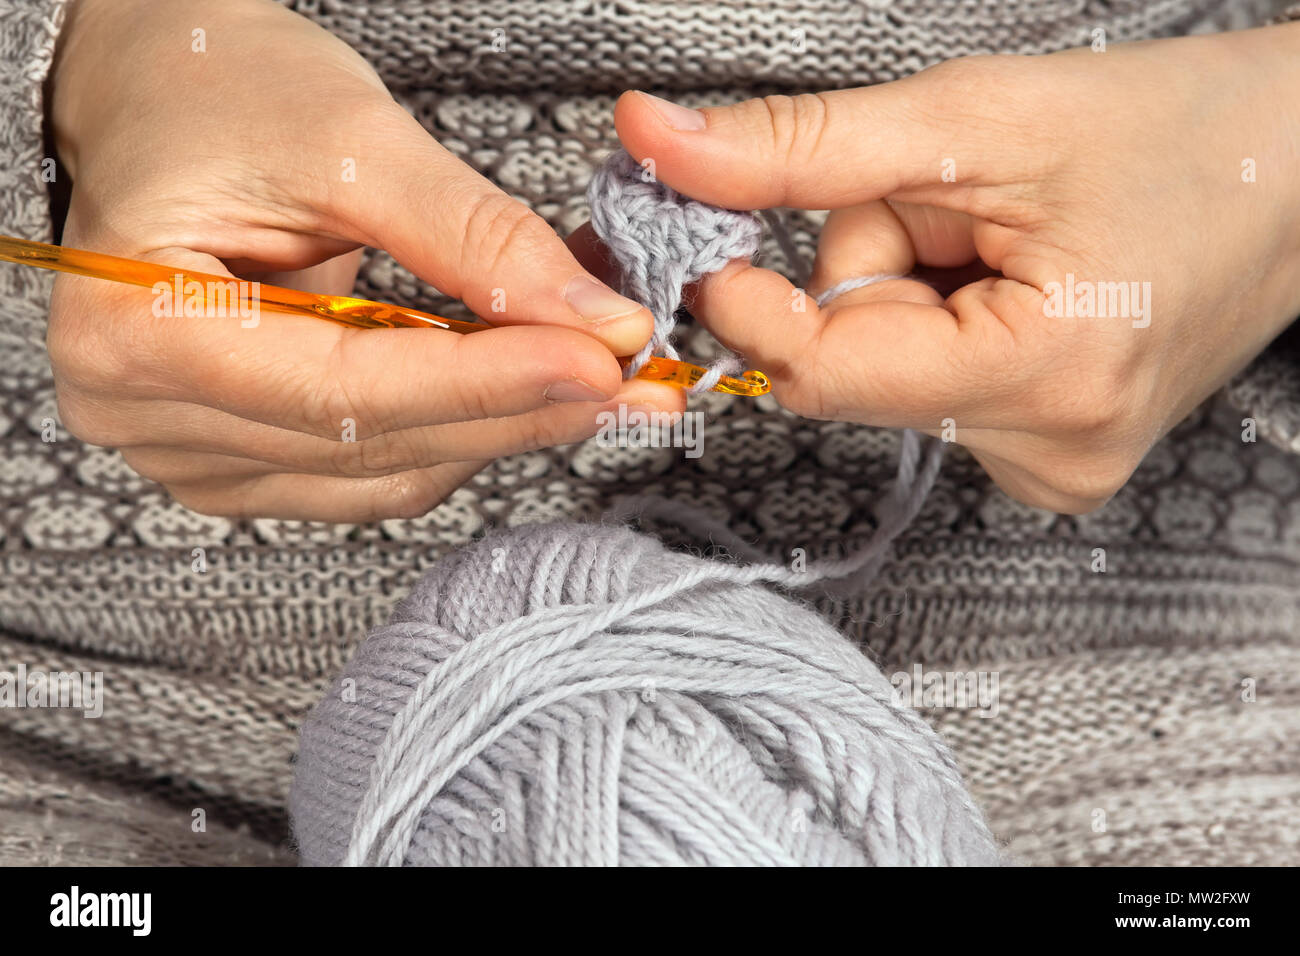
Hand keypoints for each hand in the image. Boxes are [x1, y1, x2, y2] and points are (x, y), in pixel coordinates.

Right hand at [46, 0, 680, 521]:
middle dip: (518, 412)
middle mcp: (144, 411)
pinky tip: (520, 395)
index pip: (347, 389)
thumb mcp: (351, 139)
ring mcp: (189, 447)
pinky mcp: (240, 456)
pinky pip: (371, 475)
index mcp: (137, 324)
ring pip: (384, 476)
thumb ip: (473, 236)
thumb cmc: (216, 92)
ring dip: (498, 432)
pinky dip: (456, 436)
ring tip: (594, 383)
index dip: (488, 382)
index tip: (599, 360)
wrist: (157, 101)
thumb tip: (593, 320)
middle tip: (632, 383)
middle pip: (372, 446)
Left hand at [612, 25, 1299, 512]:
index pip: (824, 376)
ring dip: (909, 299)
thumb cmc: (1173, 133)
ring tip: (1010, 248)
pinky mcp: (1050, 461)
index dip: (753, 303)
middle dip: (869, 274)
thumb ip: (797, 148)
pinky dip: (942, 330)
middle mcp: (1052, 454)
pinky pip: (930, 394)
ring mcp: (1056, 470)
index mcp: (1047, 376)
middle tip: (958, 209)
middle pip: (854, 371)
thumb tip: (656, 145)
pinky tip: (1019, 292)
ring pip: (888, 379)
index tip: (719, 233)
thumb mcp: (968, 120)